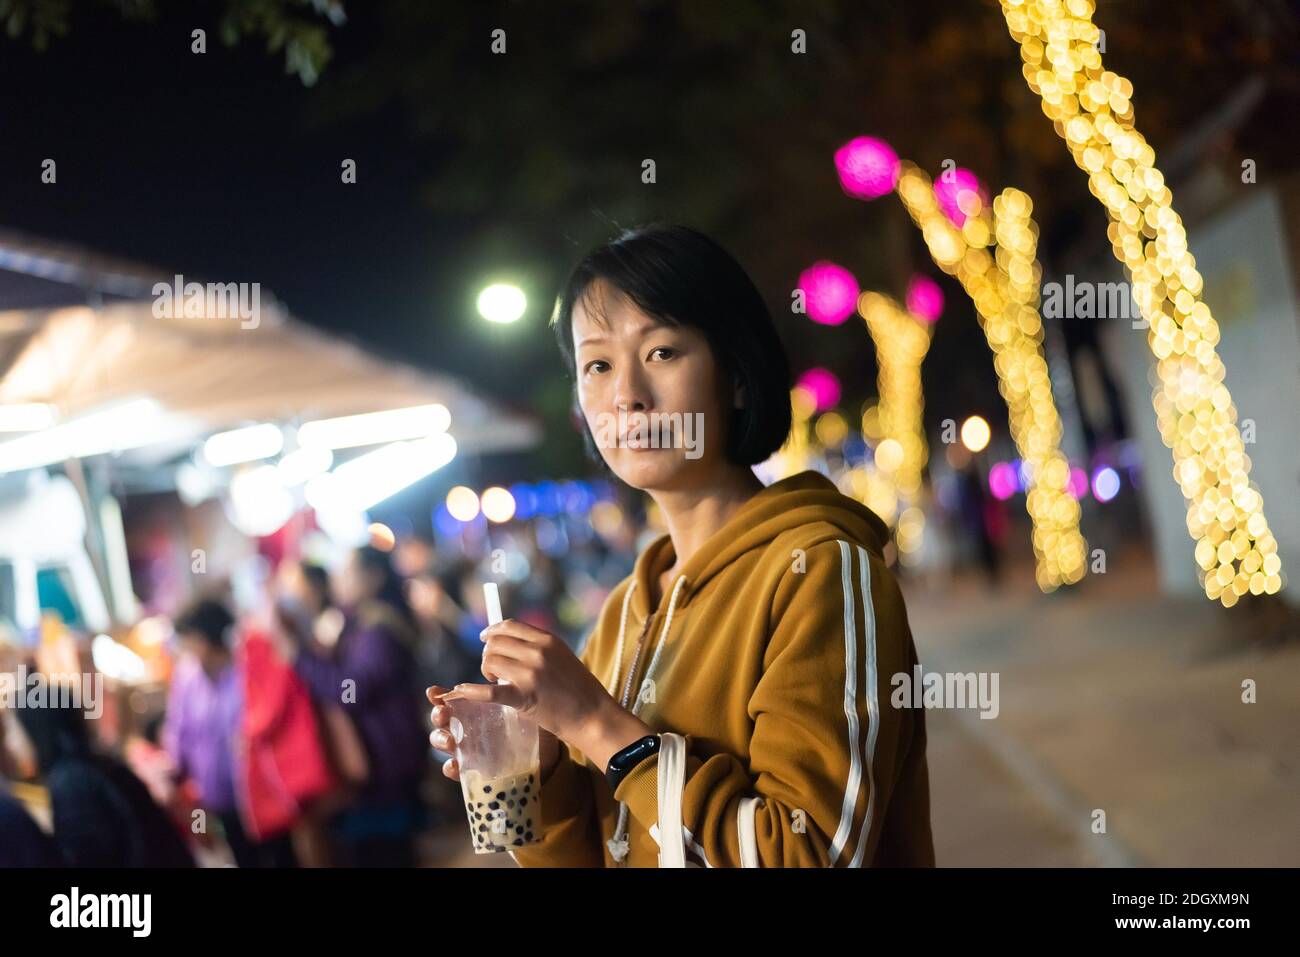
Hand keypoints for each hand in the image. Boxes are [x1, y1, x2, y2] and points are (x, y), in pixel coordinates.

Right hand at [426, 684, 561, 782]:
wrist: (546, 749)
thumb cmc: (529, 721)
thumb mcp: (521, 700)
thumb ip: (509, 688)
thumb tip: (502, 670)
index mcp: (473, 708)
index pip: (450, 699)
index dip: (437, 695)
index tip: (434, 692)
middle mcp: (466, 726)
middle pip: (441, 719)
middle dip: (437, 715)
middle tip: (443, 713)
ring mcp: (468, 747)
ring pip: (443, 742)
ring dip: (441, 740)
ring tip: (451, 741)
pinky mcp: (476, 768)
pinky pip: (455, 770)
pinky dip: (451, 768)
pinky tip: (455, 765)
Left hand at [428, 619, 653, 771]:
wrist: (594, 716)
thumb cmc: (580, 690)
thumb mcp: (563, 658)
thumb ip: (539, 649)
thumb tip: (510, 645)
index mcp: (548, 640)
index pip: (509, 626)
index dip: (492, 631)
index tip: (484, 638)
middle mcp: (538, 652)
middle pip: (496, 643)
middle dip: (488, 655)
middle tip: (493, 670)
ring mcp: (530, 674)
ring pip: (491, 662)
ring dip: (487, 672)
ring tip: (496, 682)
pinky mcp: (524, 697)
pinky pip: (489, 691)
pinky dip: (471, 691)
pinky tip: (460, 691)